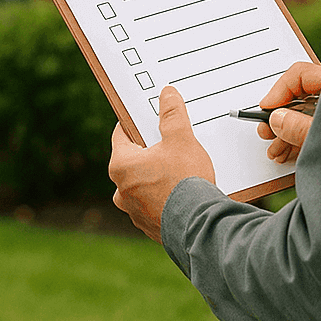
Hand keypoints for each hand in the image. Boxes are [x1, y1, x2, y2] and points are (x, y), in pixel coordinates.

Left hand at [108, 86, 215, 242]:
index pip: (122, 134)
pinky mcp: (148, 224)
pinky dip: (164, 195)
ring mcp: (133, 210)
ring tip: (180, 170)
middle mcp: (121, 190)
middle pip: (133, 159)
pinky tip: (182, 191)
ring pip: (142, 182)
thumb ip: (172, 114)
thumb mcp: (182, 139)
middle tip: (172, 144)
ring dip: (157, 175)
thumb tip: (166, 94)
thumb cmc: (186, 183)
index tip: (148, 117)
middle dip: (151, 150)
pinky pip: (153, 202)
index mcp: (122, 166)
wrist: (199, 226)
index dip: (137, 122)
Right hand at [256, 61, 320, 163]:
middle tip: (266, 132)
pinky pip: (317, 129)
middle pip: (302, 97)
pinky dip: (300, 140)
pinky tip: (288, 155)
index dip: (279, 91)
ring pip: (307, 116)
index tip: (266, 109)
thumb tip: (277, 119)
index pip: (301, 74)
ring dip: (287, 133)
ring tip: (276, 152)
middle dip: (279, 116)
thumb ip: (299, 128)